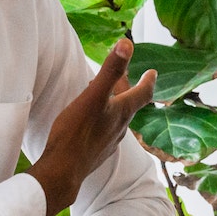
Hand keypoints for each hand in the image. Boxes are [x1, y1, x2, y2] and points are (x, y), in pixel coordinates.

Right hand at [29, 37, 155, 215]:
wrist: (63, 171)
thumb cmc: (76, 133)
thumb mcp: (93, 96)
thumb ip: (110, 71)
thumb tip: (128, 44)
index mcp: (123, 112)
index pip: (143, 94)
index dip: (148, 81)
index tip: (153, 72)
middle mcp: (120, 127)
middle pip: (129, 104)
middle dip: (127, 88)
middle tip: (125, 76)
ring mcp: (109, 141)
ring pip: (117, 118)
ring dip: (114, 104)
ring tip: (105, 95)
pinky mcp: (97, 152)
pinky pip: (105, 131)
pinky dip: (103, 119)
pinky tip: (93, 121)